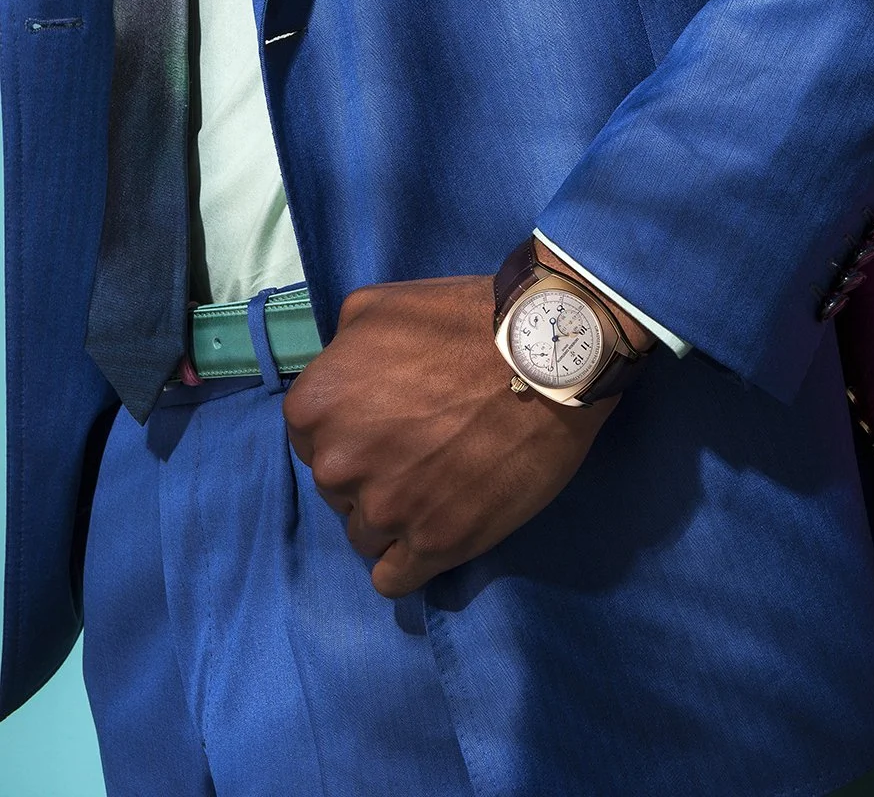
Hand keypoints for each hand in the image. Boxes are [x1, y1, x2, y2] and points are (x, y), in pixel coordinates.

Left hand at [283, 274, 617, 597]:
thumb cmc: (466, 322)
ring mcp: (387, 510)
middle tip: (424, 449)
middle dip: (373, 474)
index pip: (310, 443)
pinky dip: (408, 563)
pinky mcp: (437, 543)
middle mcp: (337, 465)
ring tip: (441, 487)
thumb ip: (339, 353)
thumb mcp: (376, 307)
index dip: (353, 433)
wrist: (548, 355)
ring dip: (395, 517)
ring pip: (366, 535)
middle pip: (338, 491)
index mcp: (314, 407)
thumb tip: (342, 384)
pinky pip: (394, 580)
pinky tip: (432, 536)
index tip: (392, 424)